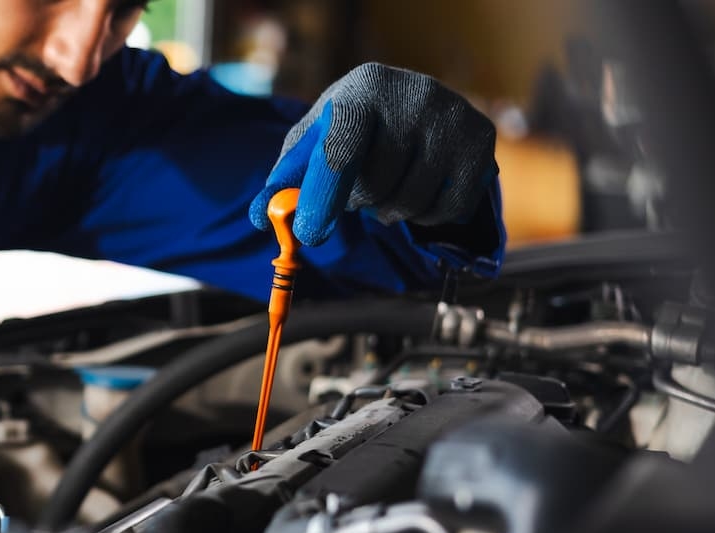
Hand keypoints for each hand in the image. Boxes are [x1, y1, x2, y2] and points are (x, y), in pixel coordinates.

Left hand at [250, 62, 497, 245]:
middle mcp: (412, 95)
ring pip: (411, 202)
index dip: (324, 195)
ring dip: (390, 210)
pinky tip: (417, 190)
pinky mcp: (481, 140)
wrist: (409, 103)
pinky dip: (426, 215)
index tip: (310, 234)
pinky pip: (448, 208)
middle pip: (376, 184)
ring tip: (386, 186)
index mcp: (361, 89)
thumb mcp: (313, 142)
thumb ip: (285, 180)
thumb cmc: (350, 127)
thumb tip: (260, 217)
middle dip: (358, 201)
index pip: (342, 148)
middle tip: (358, 188)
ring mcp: (452, 116)